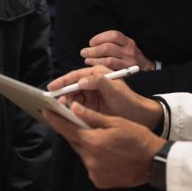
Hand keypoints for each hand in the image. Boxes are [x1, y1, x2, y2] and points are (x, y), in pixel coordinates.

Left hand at [44, 103, 165, 188]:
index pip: (67, 129)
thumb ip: (92, 117)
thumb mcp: (116, 122)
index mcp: (92, 141)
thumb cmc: (137, 138)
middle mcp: (89, 158)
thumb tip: (73, 108)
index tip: (46, 112)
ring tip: (103, 141)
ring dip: (88, 147)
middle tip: (80, 124)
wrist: (153, 161)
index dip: (56, 120)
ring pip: (84, 155)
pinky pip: (91, 167)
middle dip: (75, 133)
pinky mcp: (99, 181)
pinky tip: (108, 155)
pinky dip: (95, 159)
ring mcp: (93, 172)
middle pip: (75, 142)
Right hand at [47, 65, 162, 127]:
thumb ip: (99, 82)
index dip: (63, 81)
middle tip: (54, 101)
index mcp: (98, 74)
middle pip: (72, 86)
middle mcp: (92, 83)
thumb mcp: (114, 88)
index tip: (52, 87)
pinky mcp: (91, 107)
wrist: (138, 116)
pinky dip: (70, 110)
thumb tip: (81, 81)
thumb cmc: (127, 100)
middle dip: (62, 92)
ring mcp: (91, 95)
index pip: (77, 75)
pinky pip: (77, 107)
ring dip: (65, 102)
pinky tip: (65, 114)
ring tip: (59, 108)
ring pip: (73, 97)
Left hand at [81, 30, 154, 70]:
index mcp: (129, 42)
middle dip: (93, 50)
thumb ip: (114, 44)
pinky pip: (110, 70)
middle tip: (84, 52)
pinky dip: (100, 68)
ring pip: (108, 60)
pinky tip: (94, 69)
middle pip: (108, 47)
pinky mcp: (126, 73)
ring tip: (87, 60)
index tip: (91, 42)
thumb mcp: (126, 47)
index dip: (100, 38)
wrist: (147, 71)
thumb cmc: (131, 58)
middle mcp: (129, 51)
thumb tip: (93, 44)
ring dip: (94, 60)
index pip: (113, 35)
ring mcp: (128, 63)